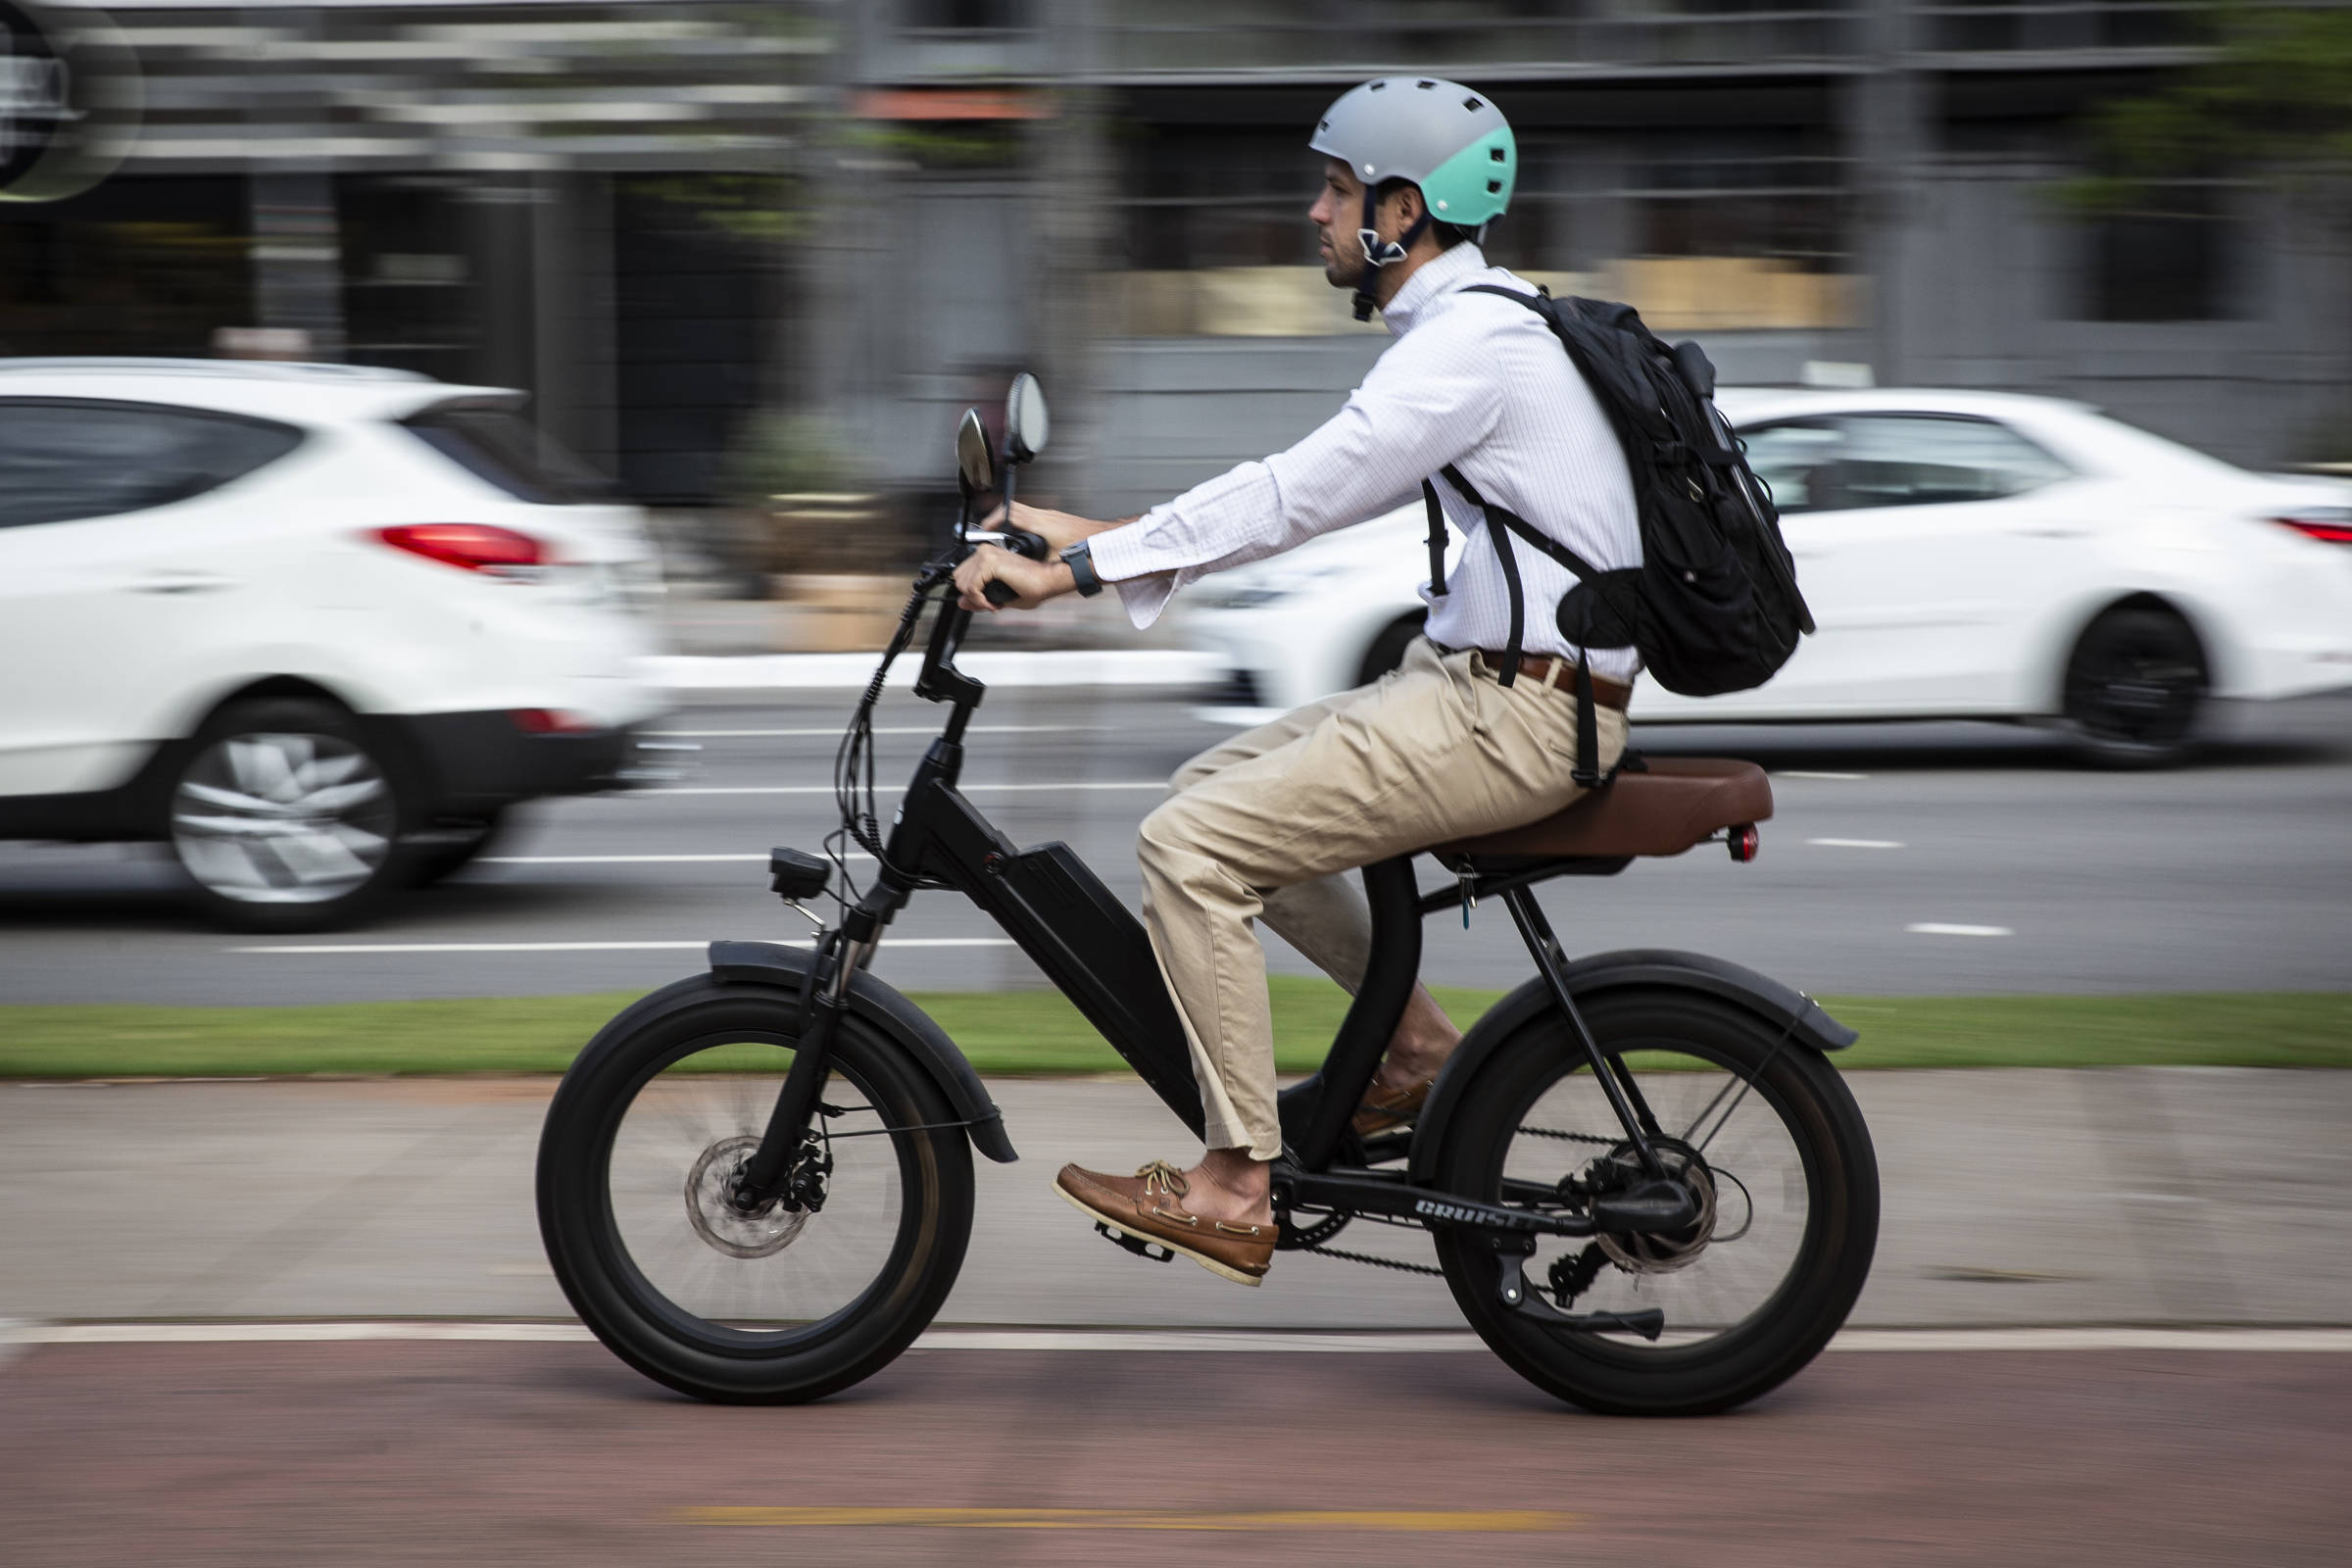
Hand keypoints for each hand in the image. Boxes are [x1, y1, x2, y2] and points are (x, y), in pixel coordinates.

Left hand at [954, 543, 1072, 612]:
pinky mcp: (990, 563)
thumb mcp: (1000, 595)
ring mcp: (986, 555)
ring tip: (994, 604)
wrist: (1048, 581)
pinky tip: (994, 604)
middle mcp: (985, 551)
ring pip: (962, 584)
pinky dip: (980, 601)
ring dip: (977, 600)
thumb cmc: (1032, 586)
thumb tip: (961, 602)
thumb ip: (979, 597)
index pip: (962, 575)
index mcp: (987, 555)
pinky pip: (972, 588)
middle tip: (990, 604)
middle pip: (958, 579)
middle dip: (971, 596)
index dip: (971, 593)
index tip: (988, 602)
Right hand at [979, 501, 1102, 554]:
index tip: (985, 529)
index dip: (993, 520)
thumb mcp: (1054, 561)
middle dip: (998, 519)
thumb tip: (1024, 574)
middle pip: (1013, 509)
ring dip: (1011, 522)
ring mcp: (1050, 516)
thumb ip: (1036, 565)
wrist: (1104, 540)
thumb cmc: (1086, 547)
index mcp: (1040, 524)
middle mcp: (1044, 516)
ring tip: (1005, 536)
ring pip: (1023, 513)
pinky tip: (1026, 539)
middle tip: (990, 531)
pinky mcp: (1056, 520)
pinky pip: (1033, 518)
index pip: (1008, 512)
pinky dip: (1024, 526)